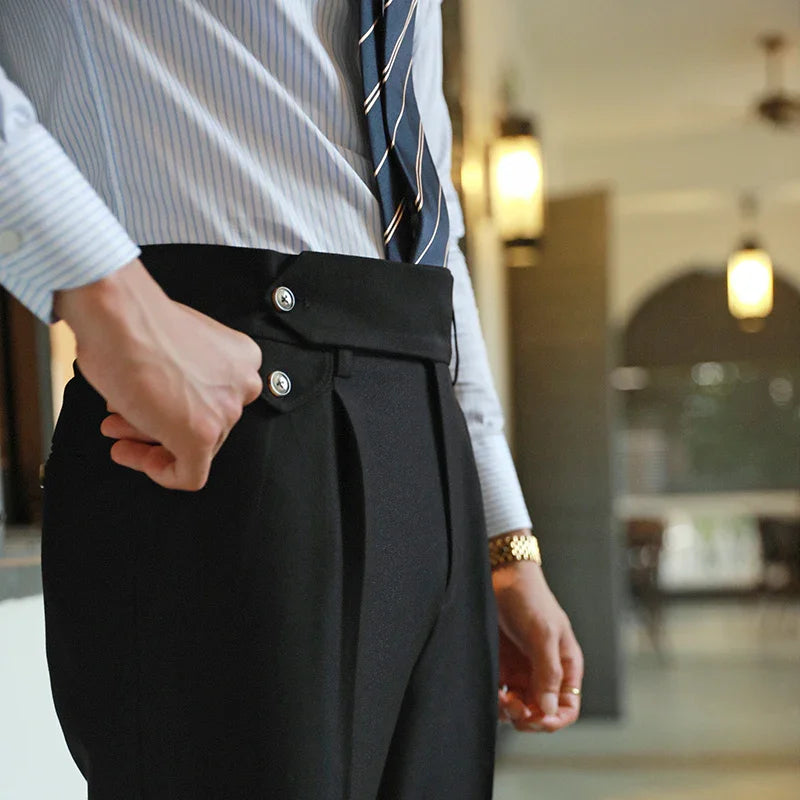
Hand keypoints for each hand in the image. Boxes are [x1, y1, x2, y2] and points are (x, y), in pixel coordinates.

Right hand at [54, 258, 262, 489]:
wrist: (118, 316)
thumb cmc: (134, 321)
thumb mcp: (177, 346)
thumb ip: (186, 375)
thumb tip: (162, 403)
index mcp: (242, 358)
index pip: (215, 398)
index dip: (176, 404)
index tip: (149, 406)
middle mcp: (243, 384)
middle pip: (204, 422)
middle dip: (158, 422)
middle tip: (122, 420)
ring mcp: (226, 411)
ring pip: (194, 446)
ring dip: (148, 439)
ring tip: (114, 429)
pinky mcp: (203, 436)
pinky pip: (189, 475)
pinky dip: (159, 473)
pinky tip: (128, 453)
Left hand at [492, 532, 583, 732]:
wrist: (501, 575)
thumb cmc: (529, 598)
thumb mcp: (543, 632)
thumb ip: (548, 671)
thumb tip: (550, 709)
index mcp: (565, 666)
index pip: (567, 708)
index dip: (554, 720)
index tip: (535, 718)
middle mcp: (545, 673)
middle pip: (541, 713)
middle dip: (528, 717)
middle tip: (513, 706)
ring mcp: (522, 671)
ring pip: (519, 709)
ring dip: (509, 712)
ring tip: (500, 698)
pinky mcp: (501, 667)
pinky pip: (500, 695)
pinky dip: (496, 700)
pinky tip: (493, 691)